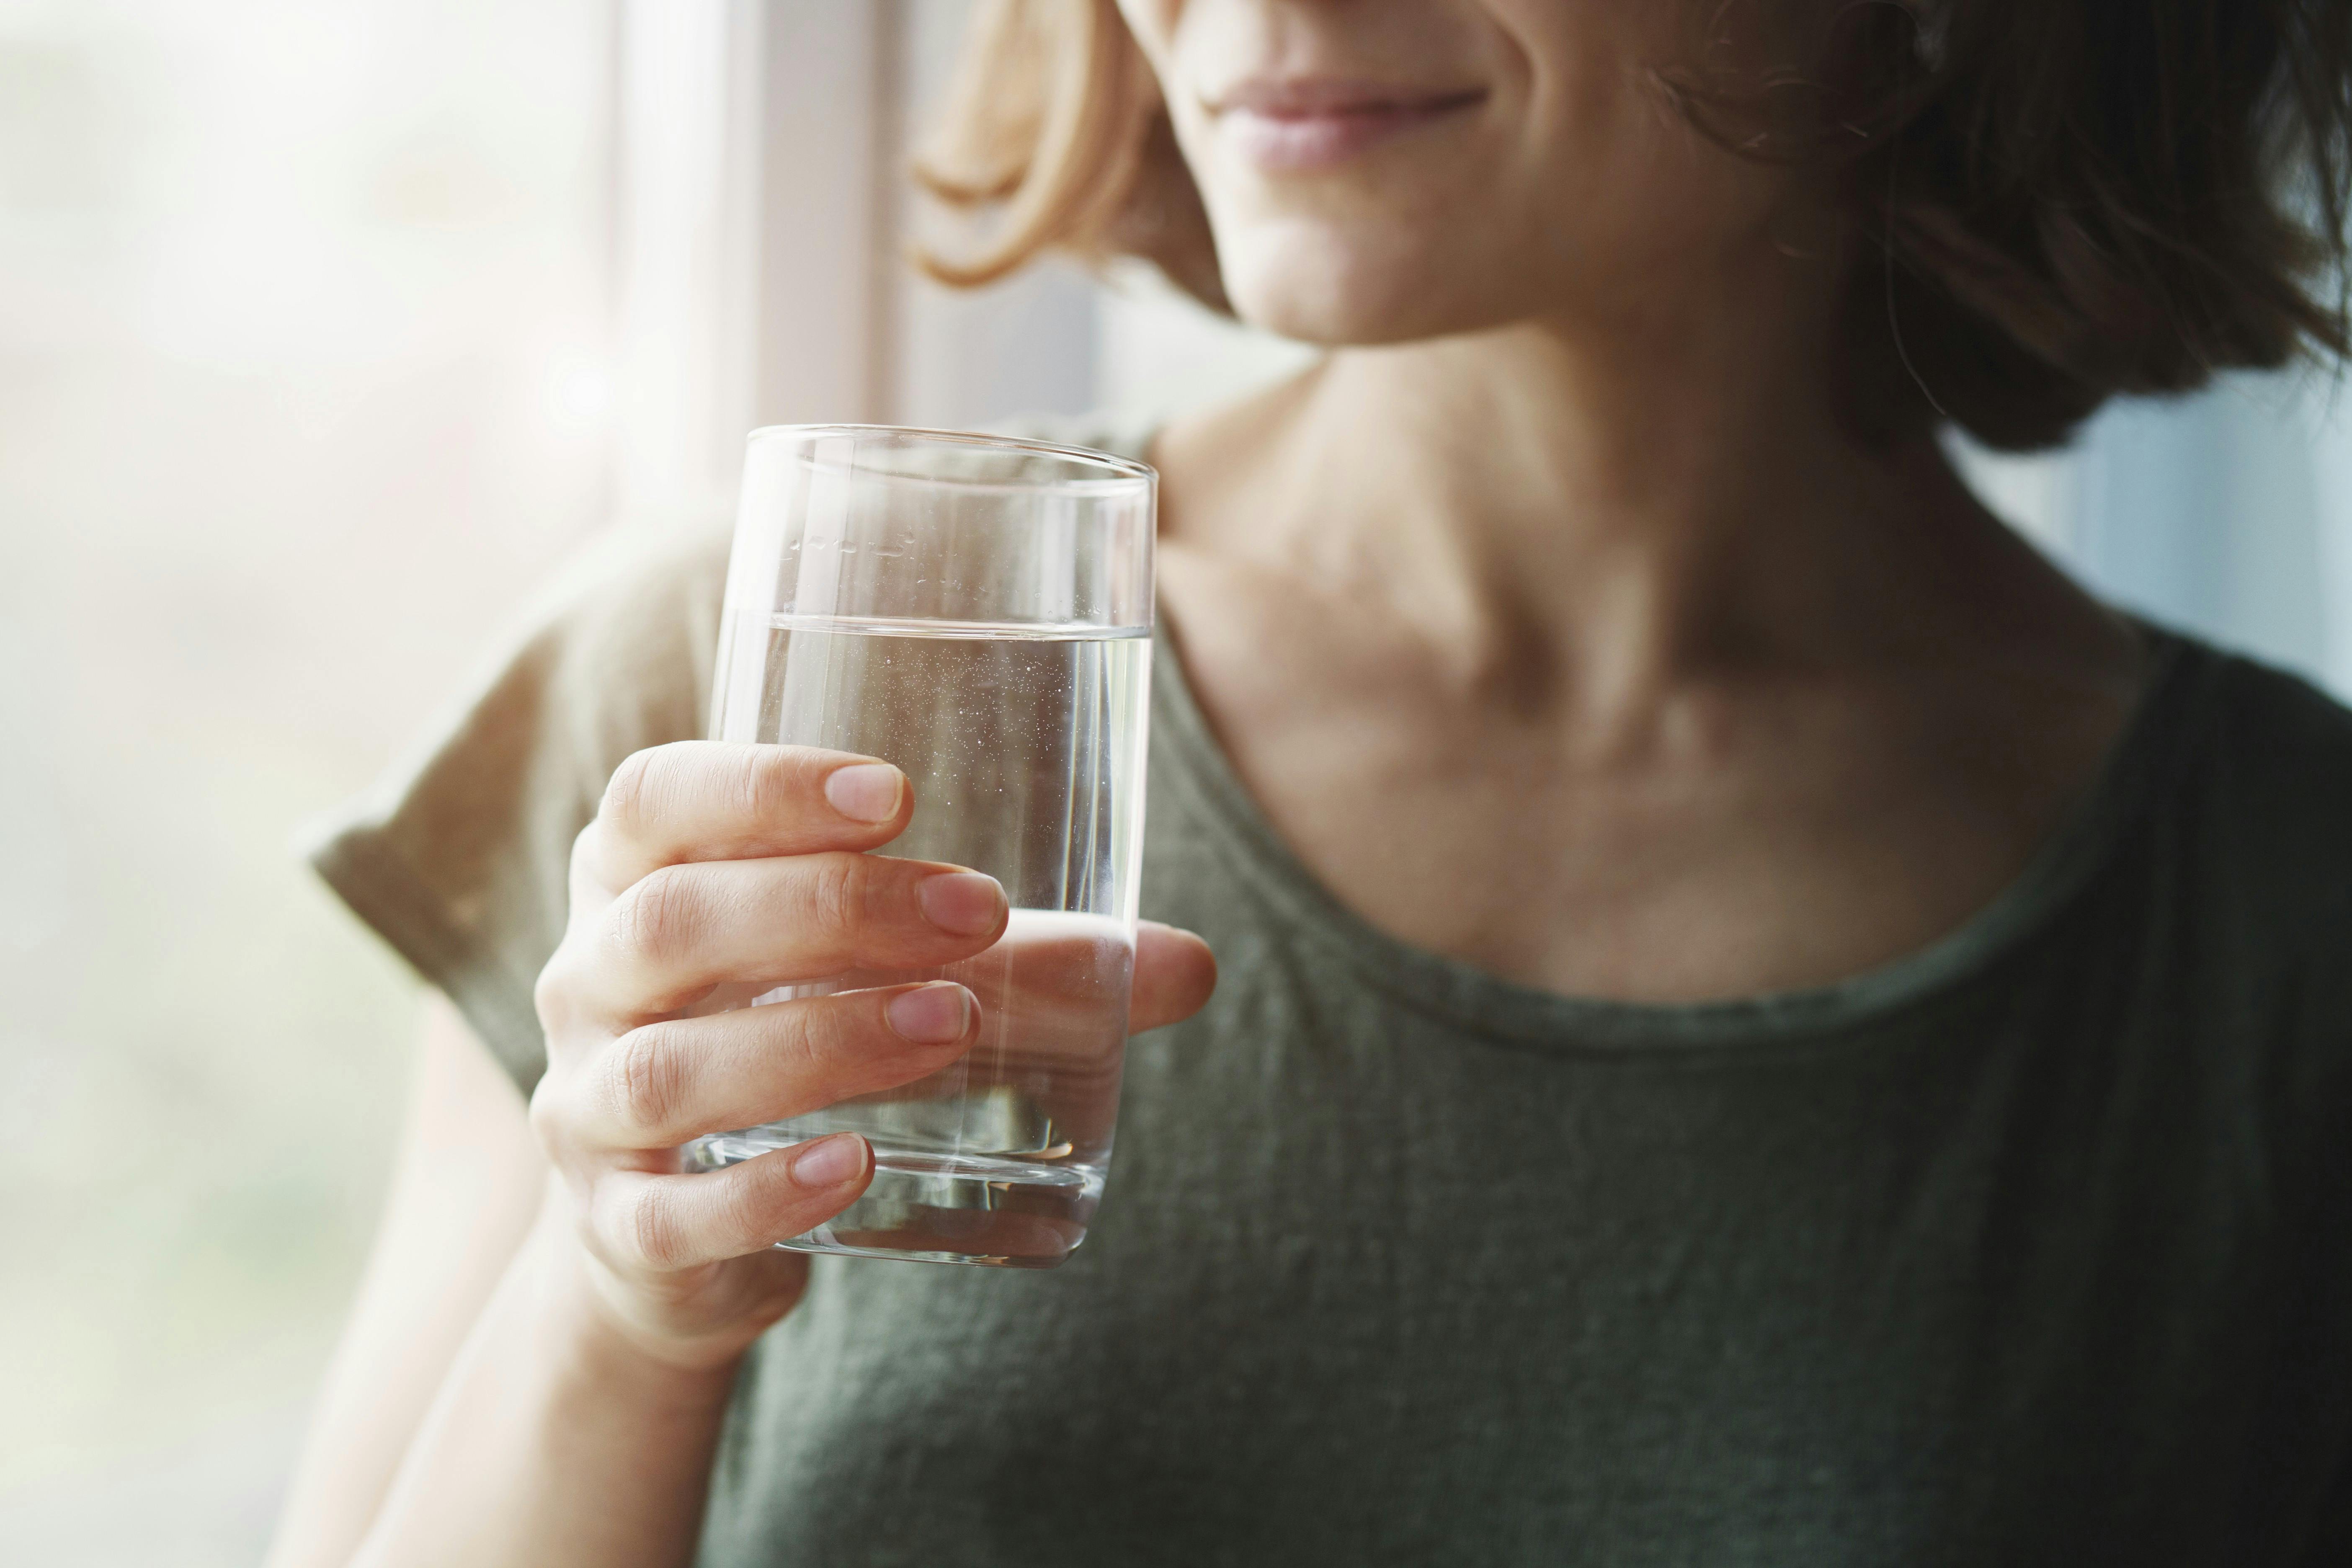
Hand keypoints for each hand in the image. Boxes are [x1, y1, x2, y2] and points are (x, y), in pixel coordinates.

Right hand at [527, 742, 1215, 1371]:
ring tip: (946, 1026)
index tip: (896, 793)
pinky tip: (856, 1166)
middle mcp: (587, 984)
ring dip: (815, 1040)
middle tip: (972, 913)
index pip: (655, 800)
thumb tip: (1191, 967)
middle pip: (670, 922)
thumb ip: (1025, 967)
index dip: (759, 784)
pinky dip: (763, 1192)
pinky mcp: (620, 1229)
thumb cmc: (794, 1045)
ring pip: (670, 1067)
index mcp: (633, 883)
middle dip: (827, 909)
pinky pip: (670, 1213)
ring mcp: (589, 1111)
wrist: (680, 1236)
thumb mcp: (884, 981)